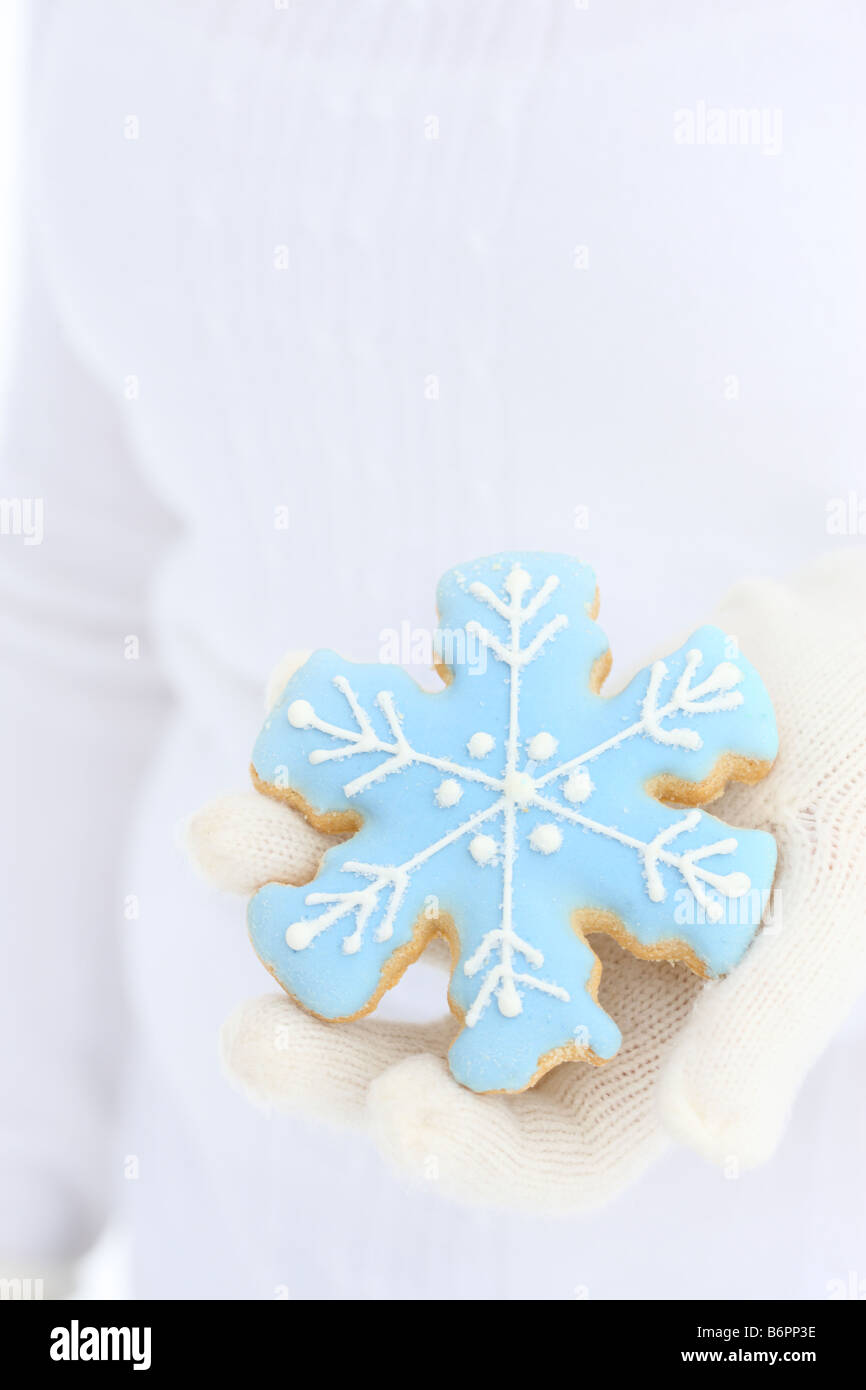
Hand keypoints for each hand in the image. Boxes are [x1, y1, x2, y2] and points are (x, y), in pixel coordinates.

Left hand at [186, 552, 865, 1210]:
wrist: (842, 664)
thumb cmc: (862, 798)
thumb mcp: (829, 910)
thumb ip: (769, 1025)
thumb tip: (713, 1143)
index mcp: (643, 1051)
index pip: (541, 1148)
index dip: (469, 1150)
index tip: (401, 1110)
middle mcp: (558, 979)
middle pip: (421, 1049)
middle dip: (331, 1051)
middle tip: (253, 1032)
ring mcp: (510, 879)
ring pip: (380, 905)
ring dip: (296, 878)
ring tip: (224, 838)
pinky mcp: (484, 780)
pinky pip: (396, 771)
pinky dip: (342, 735)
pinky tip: (290, 683)